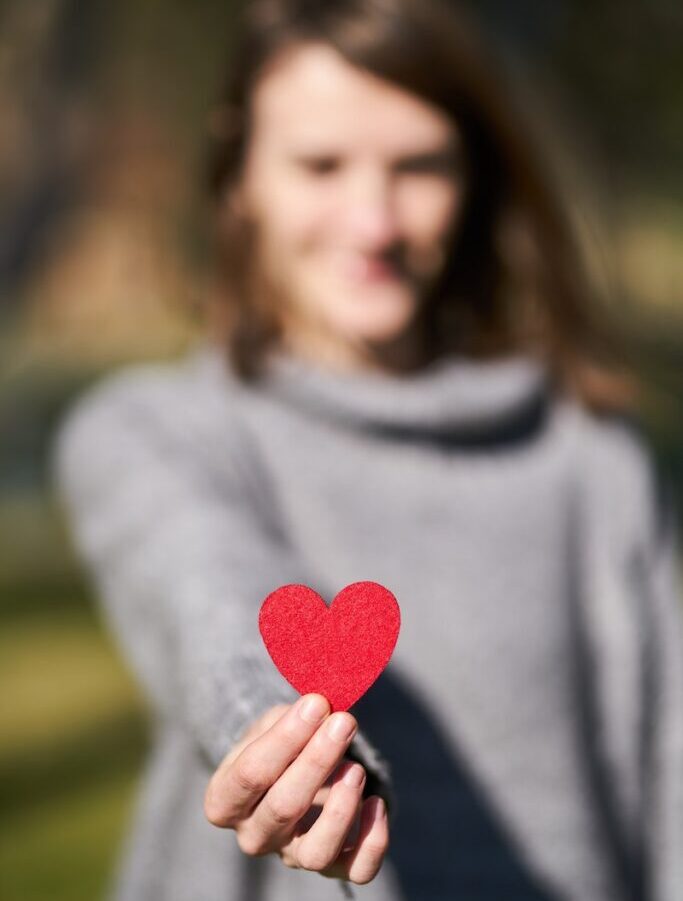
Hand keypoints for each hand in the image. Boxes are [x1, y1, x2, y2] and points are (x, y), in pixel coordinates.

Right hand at [204, 693, 388, 884]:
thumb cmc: (277, 744)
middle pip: (283, 808)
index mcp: (225, 800)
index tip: (316, 704)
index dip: (285, 738)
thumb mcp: (270, 724)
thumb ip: (290, 719)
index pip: (249, 774)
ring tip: (356, 769)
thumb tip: (320, 707)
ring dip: (340, 808)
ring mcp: (292, 855)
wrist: (290, 773)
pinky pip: (356, 870)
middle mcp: (253, 836)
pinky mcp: (331, 867)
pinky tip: (376, 802)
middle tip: (343, 722)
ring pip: (316, 852)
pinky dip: (372, 841)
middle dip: (317, 760)